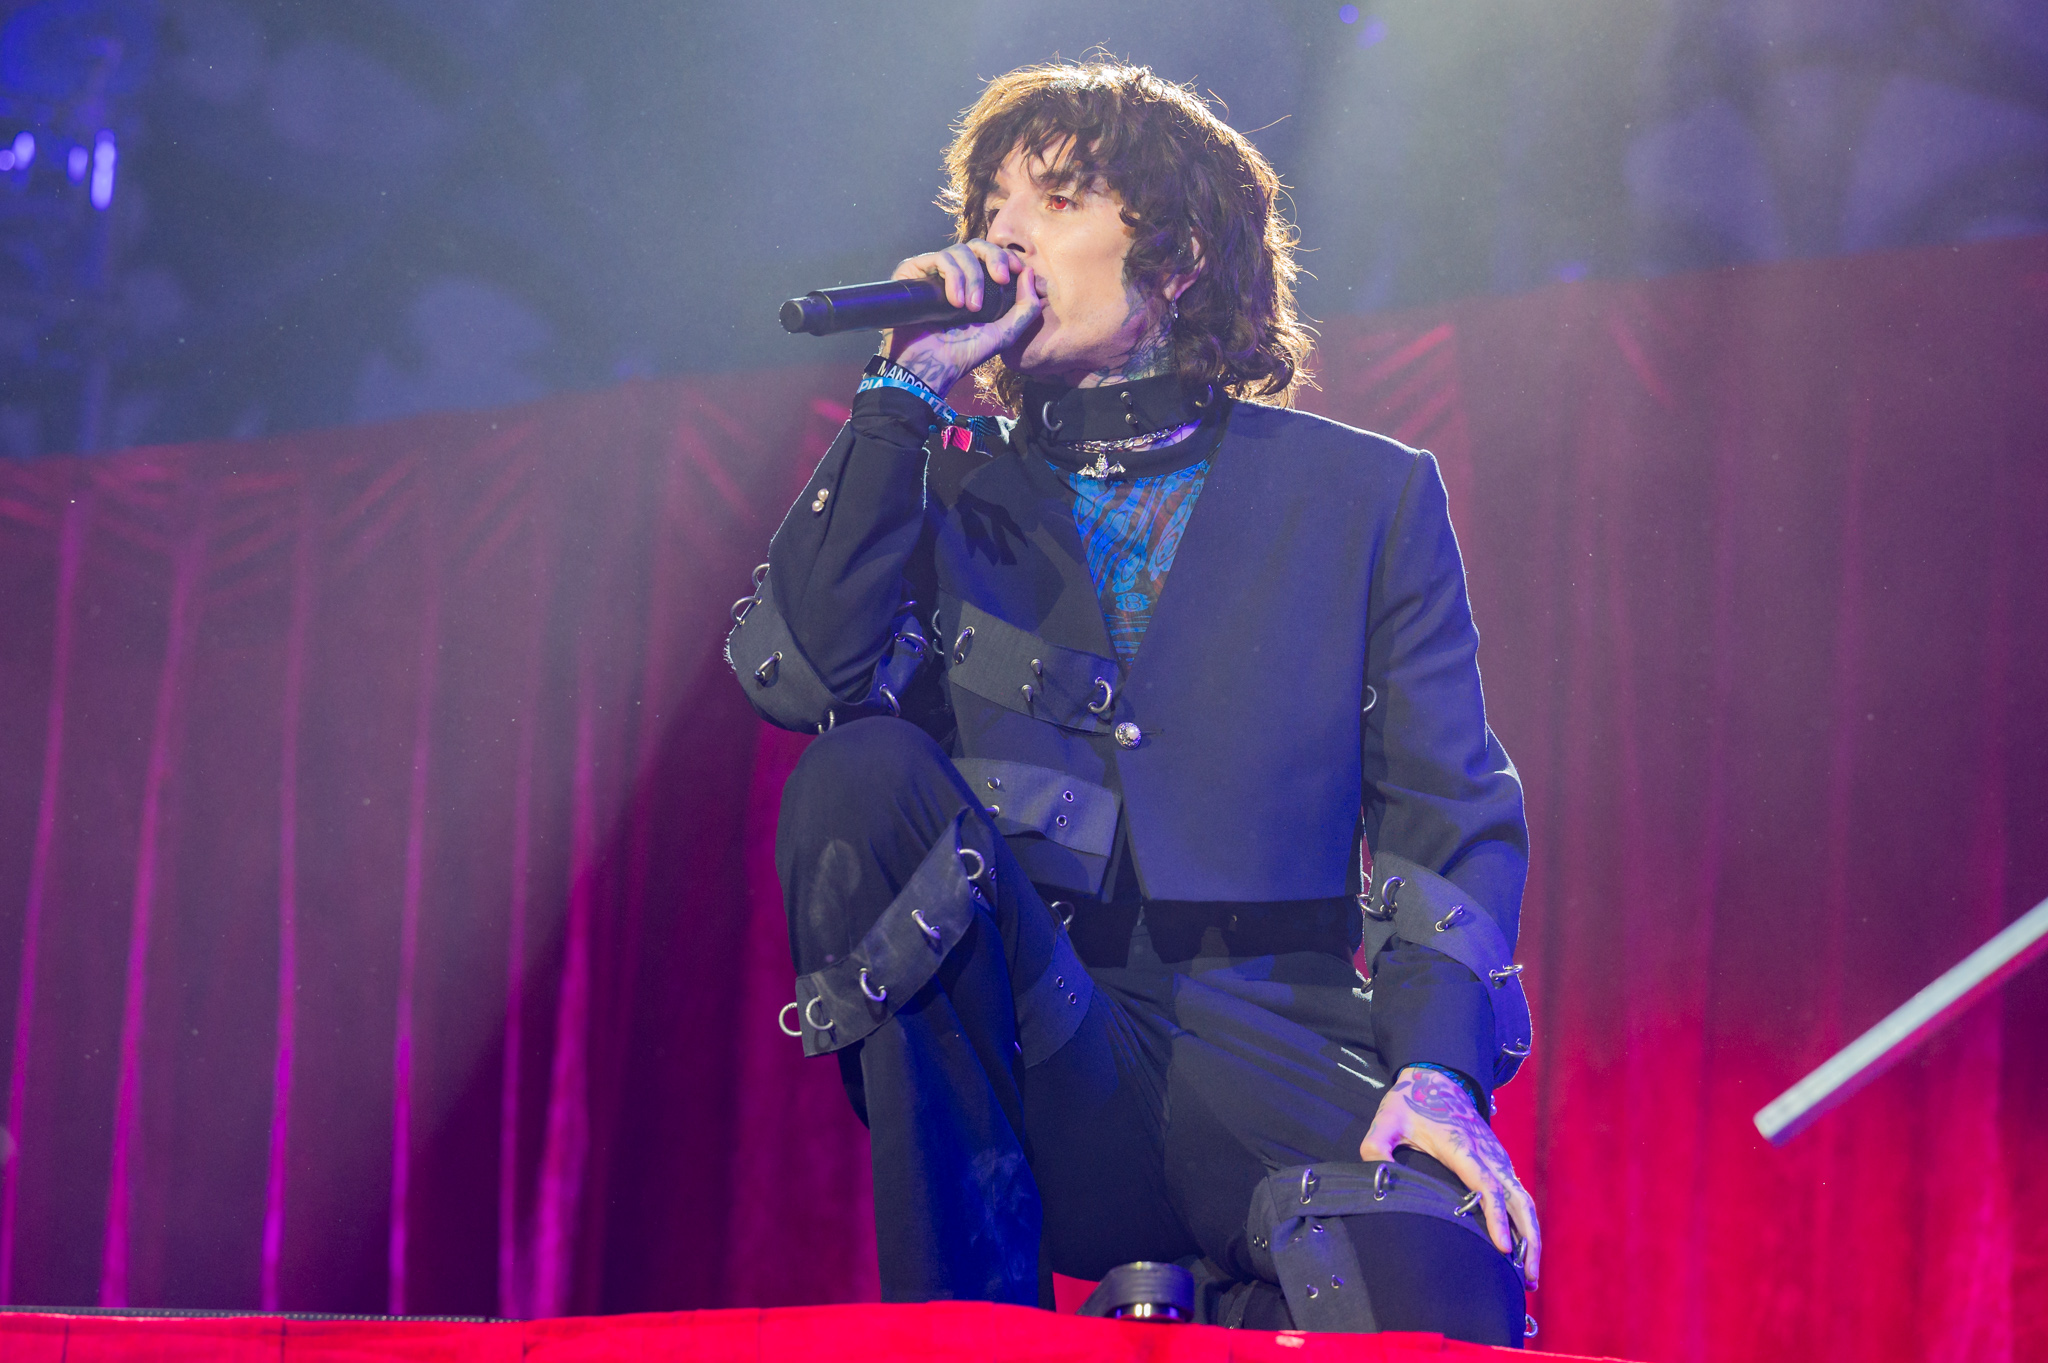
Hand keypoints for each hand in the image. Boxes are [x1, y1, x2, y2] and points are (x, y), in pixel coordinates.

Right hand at [881, 239, 1042, 397]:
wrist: (930, 367)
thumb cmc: (962, 355)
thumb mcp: (1004, 334)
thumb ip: (1026, 309)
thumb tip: (1029, 272)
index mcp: (975, 286)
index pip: (992, 256)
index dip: (1006, 257)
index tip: (1017, 272)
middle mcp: (954, 275)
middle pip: (978, 246)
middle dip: (995, 258)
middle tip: (1002, 279)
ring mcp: (934, 272)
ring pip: (961, 251)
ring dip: (973, 277)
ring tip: (971, 308)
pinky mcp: (914, 271)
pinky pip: (941, 259)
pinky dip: (954, 277)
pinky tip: (955, 302)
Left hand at [1359, 1065, 1540, 1290]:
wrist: (1437, 1076)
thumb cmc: (1411, 1101)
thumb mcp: (1386, 1119)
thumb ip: (1375, 1147)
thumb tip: (1375, 1178)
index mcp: (1462, 1147)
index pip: (1486, 1187)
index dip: (1495, 1218)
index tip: (1502, 1249)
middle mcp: (1488, 1154)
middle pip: (1518, 1200)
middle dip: (1528, 1239)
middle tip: (1529, 1278)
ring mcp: (1498, 1157)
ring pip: (1523, 1200)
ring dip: (1532, 1235)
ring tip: (1530, 1274)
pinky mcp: (1500, 1160)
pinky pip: (1519, 1194)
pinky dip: (1526, 1222)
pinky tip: (1524, 1248)